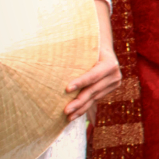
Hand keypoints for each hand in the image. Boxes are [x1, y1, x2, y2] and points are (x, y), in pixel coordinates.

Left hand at [64, 3, 120, 121]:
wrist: (102, 47)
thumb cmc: (87, 45)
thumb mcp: (82, 47)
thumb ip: (70, 48)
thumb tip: (43, 43)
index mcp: (109, 62)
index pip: (93, 74)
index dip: (80, 82)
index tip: (66, 89)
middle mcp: (115, 74)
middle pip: (93, 90)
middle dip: (78, 101)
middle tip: (64, 109)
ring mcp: (114, 83)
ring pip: (94, 98)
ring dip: (80, 108)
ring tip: (67, 116)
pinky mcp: (110, 90)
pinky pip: (96, 100)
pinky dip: (85, 108)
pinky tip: (74, 115)